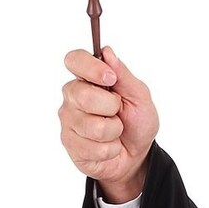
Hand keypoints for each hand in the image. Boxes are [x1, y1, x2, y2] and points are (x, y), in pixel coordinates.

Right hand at [58, 43, 158, 201]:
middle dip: (111, 108)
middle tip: (117, 112)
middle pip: (84, 96)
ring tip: (115, 132)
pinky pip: (95, 148)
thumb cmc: (136, 123)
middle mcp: (72, 96)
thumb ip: (124, 75)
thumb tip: (107, 52)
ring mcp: (69, 120)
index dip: (90, 67)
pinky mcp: (70, 144)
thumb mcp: (139, 97)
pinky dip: (111, 150)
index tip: (110, 78)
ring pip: (94, 127)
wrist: (137, 155)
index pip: (74, 60)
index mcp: (87, 78)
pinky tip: (109, 147)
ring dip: (114, 132)